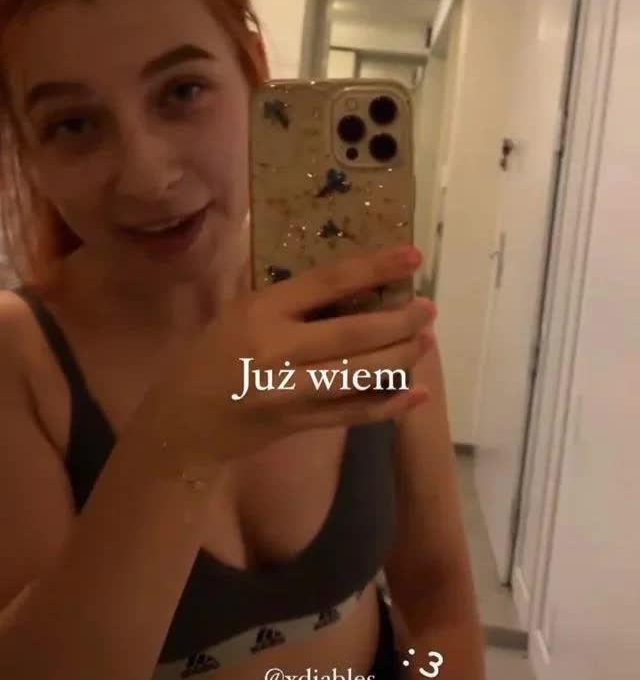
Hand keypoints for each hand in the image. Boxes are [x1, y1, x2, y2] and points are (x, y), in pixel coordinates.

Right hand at [158, 246, 435, 469]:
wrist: (181, 421)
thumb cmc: (211, 356)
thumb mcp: (238, 312)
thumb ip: (287, 300)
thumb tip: (348, 279)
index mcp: (262, 311)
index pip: (328, 282)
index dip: (374, 267)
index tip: (411, 255)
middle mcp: (278, 349)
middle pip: (354, 332)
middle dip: (400, 320)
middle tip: (428, 309)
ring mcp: (289, 391)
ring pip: (359, 373)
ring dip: (401, 358)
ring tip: (426, 341)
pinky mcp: (298, 424)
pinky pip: (352, 413)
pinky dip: (388, 406)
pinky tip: (417, 395)